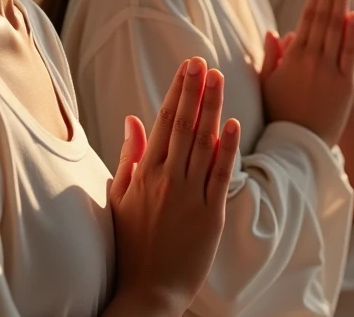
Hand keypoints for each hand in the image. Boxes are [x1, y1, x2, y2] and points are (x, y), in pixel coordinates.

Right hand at [108, 57, 240, 316]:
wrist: (146, 293)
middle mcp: (168, 179)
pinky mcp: (210, 216)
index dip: (178, 91)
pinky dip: (226, 148)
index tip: (188, 66)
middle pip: (185, 125)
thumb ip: (130, 155)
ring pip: (204, 143)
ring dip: (212, 108)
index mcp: (146, 173)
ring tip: (219, 78)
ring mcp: (190, 197)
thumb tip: (132, 117)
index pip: (164, 121)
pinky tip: (232, 124)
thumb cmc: (131, 243)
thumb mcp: (121, 196)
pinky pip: (219, 176)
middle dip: (195, 90)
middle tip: (203, 61)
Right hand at [261, 0, 353, 147]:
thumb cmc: (279, 116)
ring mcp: (330, 72)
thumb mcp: (267, 85)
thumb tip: (275, 31)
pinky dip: (353, 34)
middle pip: (323, 17)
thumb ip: (272, 57)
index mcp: (292, 58)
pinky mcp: (346, 87)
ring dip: (342, 1)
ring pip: (336, 29)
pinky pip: (350, 55)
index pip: (307, 18)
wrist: (298, 147)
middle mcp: (311, 60)